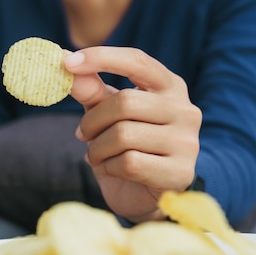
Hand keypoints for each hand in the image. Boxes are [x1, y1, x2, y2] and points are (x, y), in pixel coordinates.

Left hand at [64, 47, 201, 222]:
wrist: (145, 196)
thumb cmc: (127, 147)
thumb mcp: (107, 115)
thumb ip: (93, 92)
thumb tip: (70, 68)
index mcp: (170, 87)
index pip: (137, 61)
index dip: (102, 58)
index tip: (69, 62)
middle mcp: (185, 110)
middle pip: (125, 102)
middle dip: (93, 120)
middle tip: (82, 133)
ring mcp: (187, 142)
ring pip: (124, 135)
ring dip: (98, 147)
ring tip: (98, 155)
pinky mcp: (180, 173)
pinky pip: (130, 163)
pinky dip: (110, 167)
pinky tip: (113, 169)